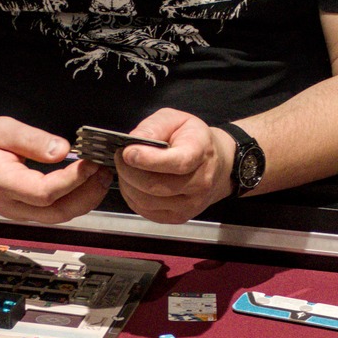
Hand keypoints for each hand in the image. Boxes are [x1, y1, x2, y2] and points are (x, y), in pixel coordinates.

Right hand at [0, 117, 111, 224]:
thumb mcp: (2, 129)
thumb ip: (32, 140)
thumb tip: (62, 149)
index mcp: (3, 184)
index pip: (45, 192)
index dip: (72, 180)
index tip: (90, 163)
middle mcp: (12, 205)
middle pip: (57, 212)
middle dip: (87, 194)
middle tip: (104, 172)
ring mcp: (18, 212)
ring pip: (59, 216)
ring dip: (84, 200)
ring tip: (100, 177)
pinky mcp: (24, 212)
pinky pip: (54, 213)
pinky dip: (74, 201)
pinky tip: (85, 184)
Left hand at [116, 108, 233, 223]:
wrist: (217, 165)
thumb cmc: (193, 139)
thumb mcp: (176, 120)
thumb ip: (153, 127)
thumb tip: (131, 143)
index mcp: (200, 154)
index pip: (177, 163)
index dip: (149, 160)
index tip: (127, 152)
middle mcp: (199, 184)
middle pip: (155, 186)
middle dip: (129, 171)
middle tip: (120, 157)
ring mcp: (190, 205)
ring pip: (147, 201)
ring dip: (128, 185)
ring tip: (125, 169)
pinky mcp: (178, 217)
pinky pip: (146, 211)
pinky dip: (132, 197)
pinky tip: (132, 183)